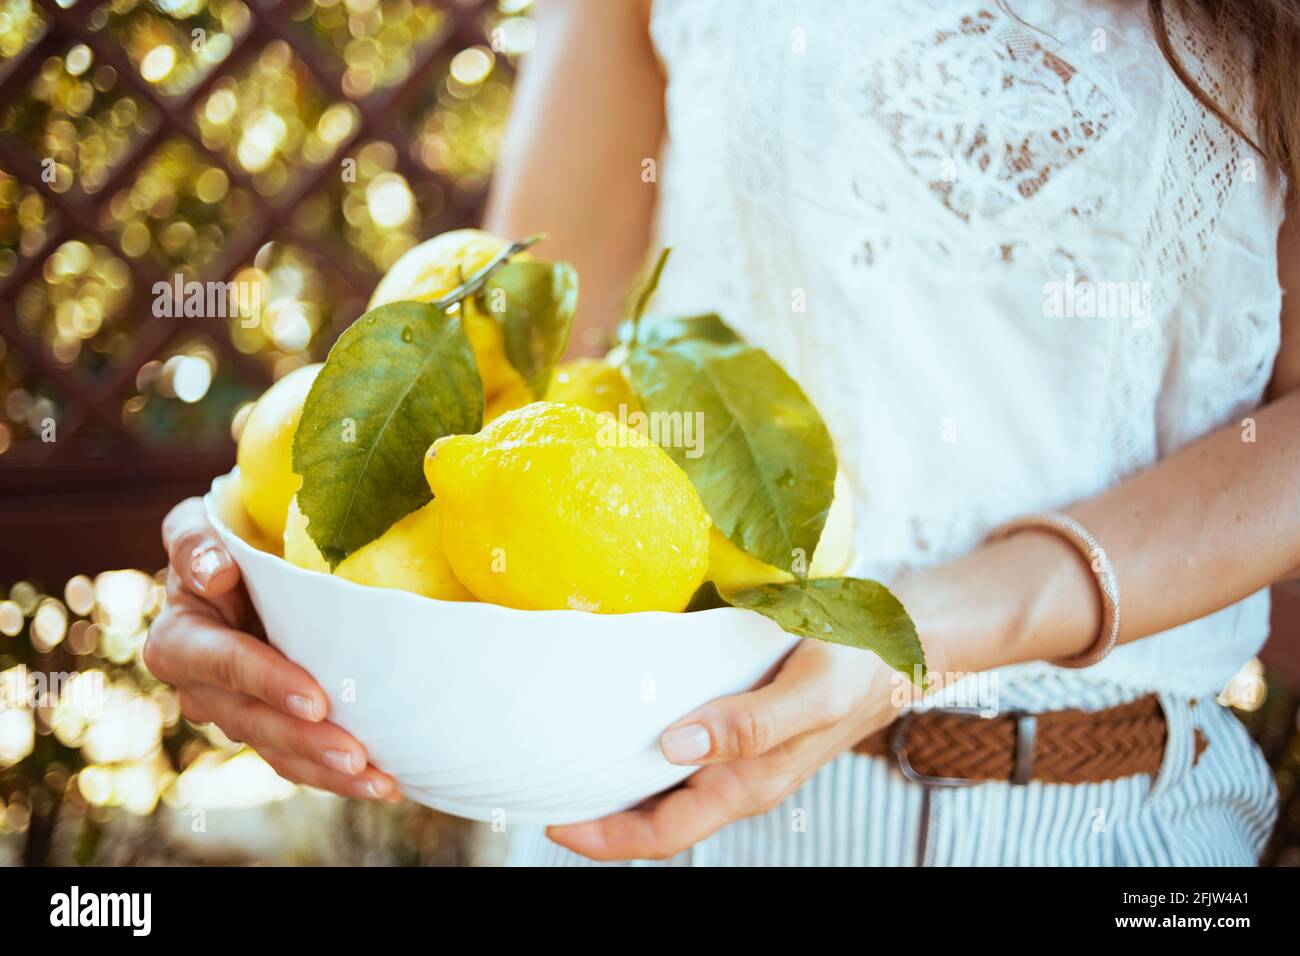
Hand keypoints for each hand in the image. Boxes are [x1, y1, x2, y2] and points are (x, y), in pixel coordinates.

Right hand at [144, 498, 398, 801]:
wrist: (250, 559)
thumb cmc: (228, 537)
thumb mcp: (200, 527)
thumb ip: (195, 542)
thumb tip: (214, 573)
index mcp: (181, 638)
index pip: (222, 665)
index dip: (265, 683)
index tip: (315, 700)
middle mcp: (202, 685)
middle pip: (252, 721)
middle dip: (305, 741)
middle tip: (355, 754)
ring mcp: (236, 711)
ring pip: (278, 750)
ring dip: (327, 771)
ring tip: (380, 781)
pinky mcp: (270, 725)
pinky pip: (299, 757)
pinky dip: (337, 775)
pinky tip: (386, 781)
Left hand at [547, 638, 904, 860]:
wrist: (896, 646)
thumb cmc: (856, 664)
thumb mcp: (810, 689)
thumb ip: (749, 724)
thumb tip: (673, 744)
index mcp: (749, 783)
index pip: (664, 833)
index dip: (607, 838)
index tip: (553, 820)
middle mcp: (737, 780)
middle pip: (655, 821)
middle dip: (599, 820)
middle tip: (540, 791)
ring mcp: (738, 761)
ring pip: (665, 792)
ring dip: (617, 788)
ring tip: (564, 765)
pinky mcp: (740, 733)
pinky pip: (682, 761)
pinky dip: (643, 755)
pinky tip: (620, 728)